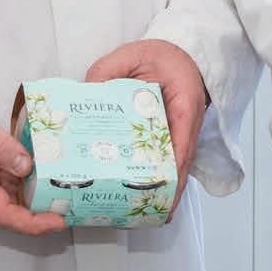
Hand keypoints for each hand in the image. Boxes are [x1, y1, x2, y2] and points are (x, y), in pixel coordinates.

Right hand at [0, 86, 65, 236]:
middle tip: (74, 200)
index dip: (33, 223)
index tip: (59, 221)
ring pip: (10, 195)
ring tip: (67, 185)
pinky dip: (25, 178)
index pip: (4, 215)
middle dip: (42, 210)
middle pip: (11, 209)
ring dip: (36, 193)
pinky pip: (3, 181)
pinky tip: (46, 167)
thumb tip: (26, 166)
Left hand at [85, 39, 206, 216]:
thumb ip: (107, 70)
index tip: (165, 195)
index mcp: (183, 107)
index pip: (182, 146)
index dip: (173, 173)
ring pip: (175, 169)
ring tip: (146, 215)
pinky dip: (157, 179)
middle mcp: (186, 126)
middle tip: (151, 216)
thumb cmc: (162, 56)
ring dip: (163, 191)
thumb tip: (85, 92)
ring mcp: (180, 135)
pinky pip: (167, 161)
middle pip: (180, 167)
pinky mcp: (171, 138)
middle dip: (167, 193)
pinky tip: (140, 194)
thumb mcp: (132, 54)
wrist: (182, 54)